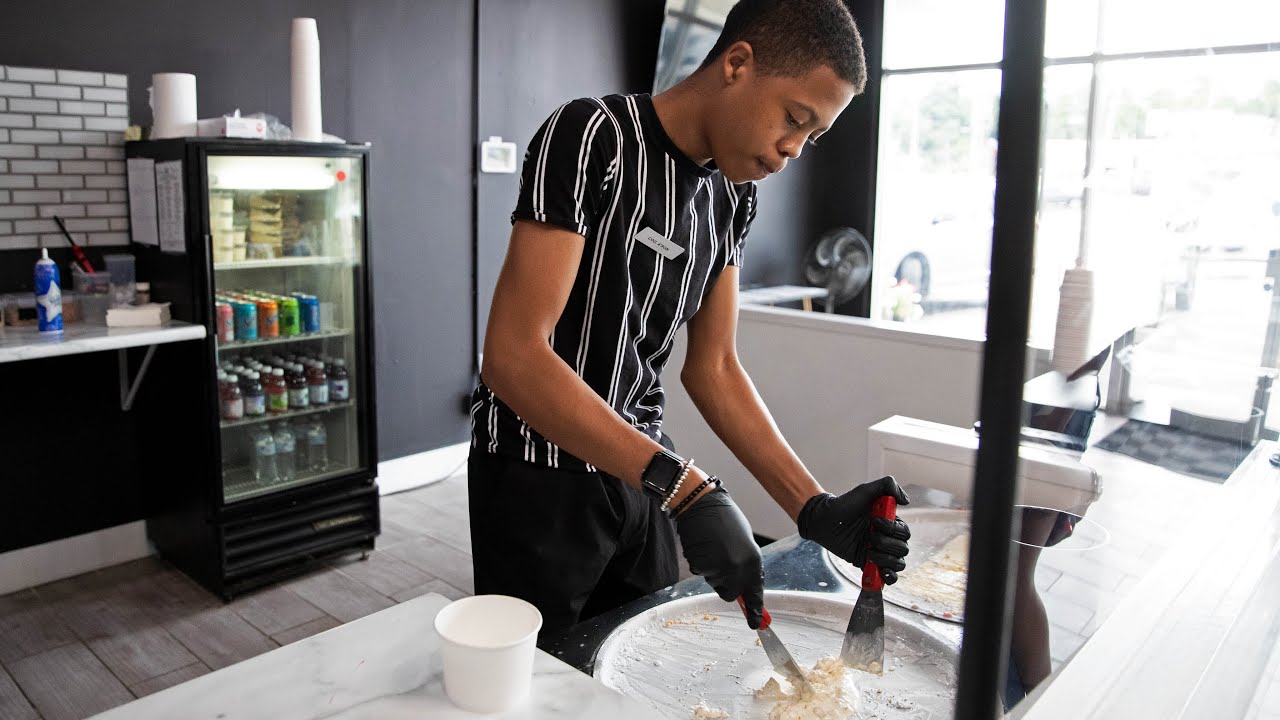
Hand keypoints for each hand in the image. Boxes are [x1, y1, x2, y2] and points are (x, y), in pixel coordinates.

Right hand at [673, 487, 764, 628]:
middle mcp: (737, 569)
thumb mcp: (746, 544)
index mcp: (753, 562)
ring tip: (715, 547)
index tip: (757, 624)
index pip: (755, 593)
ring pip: (716, 583)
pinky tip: (705, 547)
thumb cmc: (726, 519)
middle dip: (728, 585)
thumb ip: (748, 567)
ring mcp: (717, 569)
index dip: (756, 610)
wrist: (702, 505)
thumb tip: (746, 587)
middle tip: (725, 564)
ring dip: (715, 571)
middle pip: (731, 594)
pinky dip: (704, 564)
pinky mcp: (700, 566)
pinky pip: (703, 573)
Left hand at [798, 476, 911, 583]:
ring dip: (886, 559)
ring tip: (869, 551)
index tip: (874, 521)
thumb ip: (888, 485)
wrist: (824, 519)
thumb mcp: (866, 490)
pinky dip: (888, 578)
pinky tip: (882, 573)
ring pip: (898, 563)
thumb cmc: (845, 504)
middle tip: (870, 536)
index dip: (892, 529)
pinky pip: (886, 577)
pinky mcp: (867, 563)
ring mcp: (878, 552)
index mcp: (890, 523)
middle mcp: (887, 538)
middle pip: (903, 549)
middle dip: (887, 544)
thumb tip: (906, 500)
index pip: (904, 532)